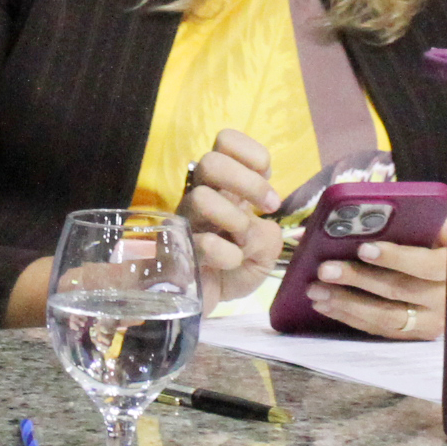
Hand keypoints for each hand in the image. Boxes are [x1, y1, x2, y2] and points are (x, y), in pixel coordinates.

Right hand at [180, 128, 285, 307]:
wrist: (207, 304)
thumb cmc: (234, 269)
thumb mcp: (265, 248)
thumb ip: (268, 232)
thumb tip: (256, 226)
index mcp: (222, 188)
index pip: (225, 141)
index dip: (251, 153)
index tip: (268, 177)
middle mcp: (200, 196)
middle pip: (211, 161)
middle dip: (247, 182)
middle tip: (269, 205)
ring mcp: (186, 222)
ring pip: (202, 197)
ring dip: (235, 219)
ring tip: (242, 240)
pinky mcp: (177, 251)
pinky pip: (203, 243)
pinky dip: (228, 255)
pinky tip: (230, 264)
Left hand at [307, 222, 446, 339]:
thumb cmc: (440, 243)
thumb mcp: (437, 229)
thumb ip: (415, 223)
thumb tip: (370, 216)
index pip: (426, 265)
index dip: (395, 258)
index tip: (363, 248)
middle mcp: (446, 299)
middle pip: (399, 292)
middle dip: (358, 279)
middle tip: (325, 270)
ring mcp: (431, 322)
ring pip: (386, 317)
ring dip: (347, 303)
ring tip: (316, 290)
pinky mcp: (414, 335)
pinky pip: (379, 329)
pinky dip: (350, 317)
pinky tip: (326, 304)